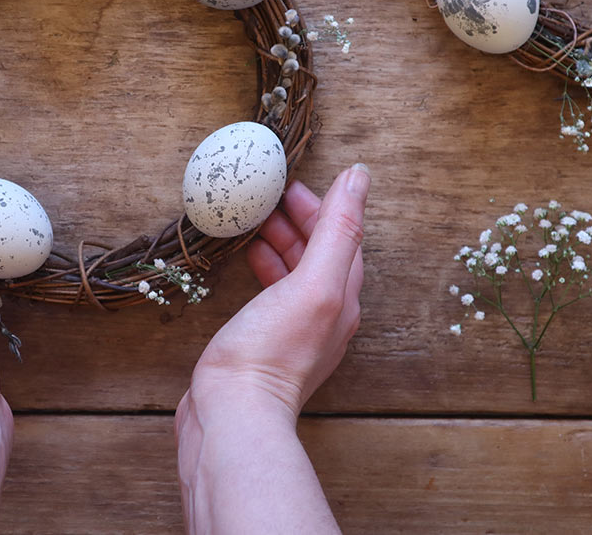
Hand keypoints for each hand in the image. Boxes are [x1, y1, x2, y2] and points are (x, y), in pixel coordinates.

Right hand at [185, 164, 369, 419]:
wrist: (233, 414)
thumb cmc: (272, 352)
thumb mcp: (313, 282)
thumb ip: (337, 230)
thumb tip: (359, 177)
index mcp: (342, 299)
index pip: (343, 239)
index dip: (323, 205)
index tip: (293, 182)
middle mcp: (323, 315)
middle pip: (318, 253)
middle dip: (299, 219)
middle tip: (270, 194)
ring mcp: (292, 330)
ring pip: (293, 272)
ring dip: (278, 239)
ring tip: (254, 218)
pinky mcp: (262, 342)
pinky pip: (269, 291)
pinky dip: (261, 265)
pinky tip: (242, 259)